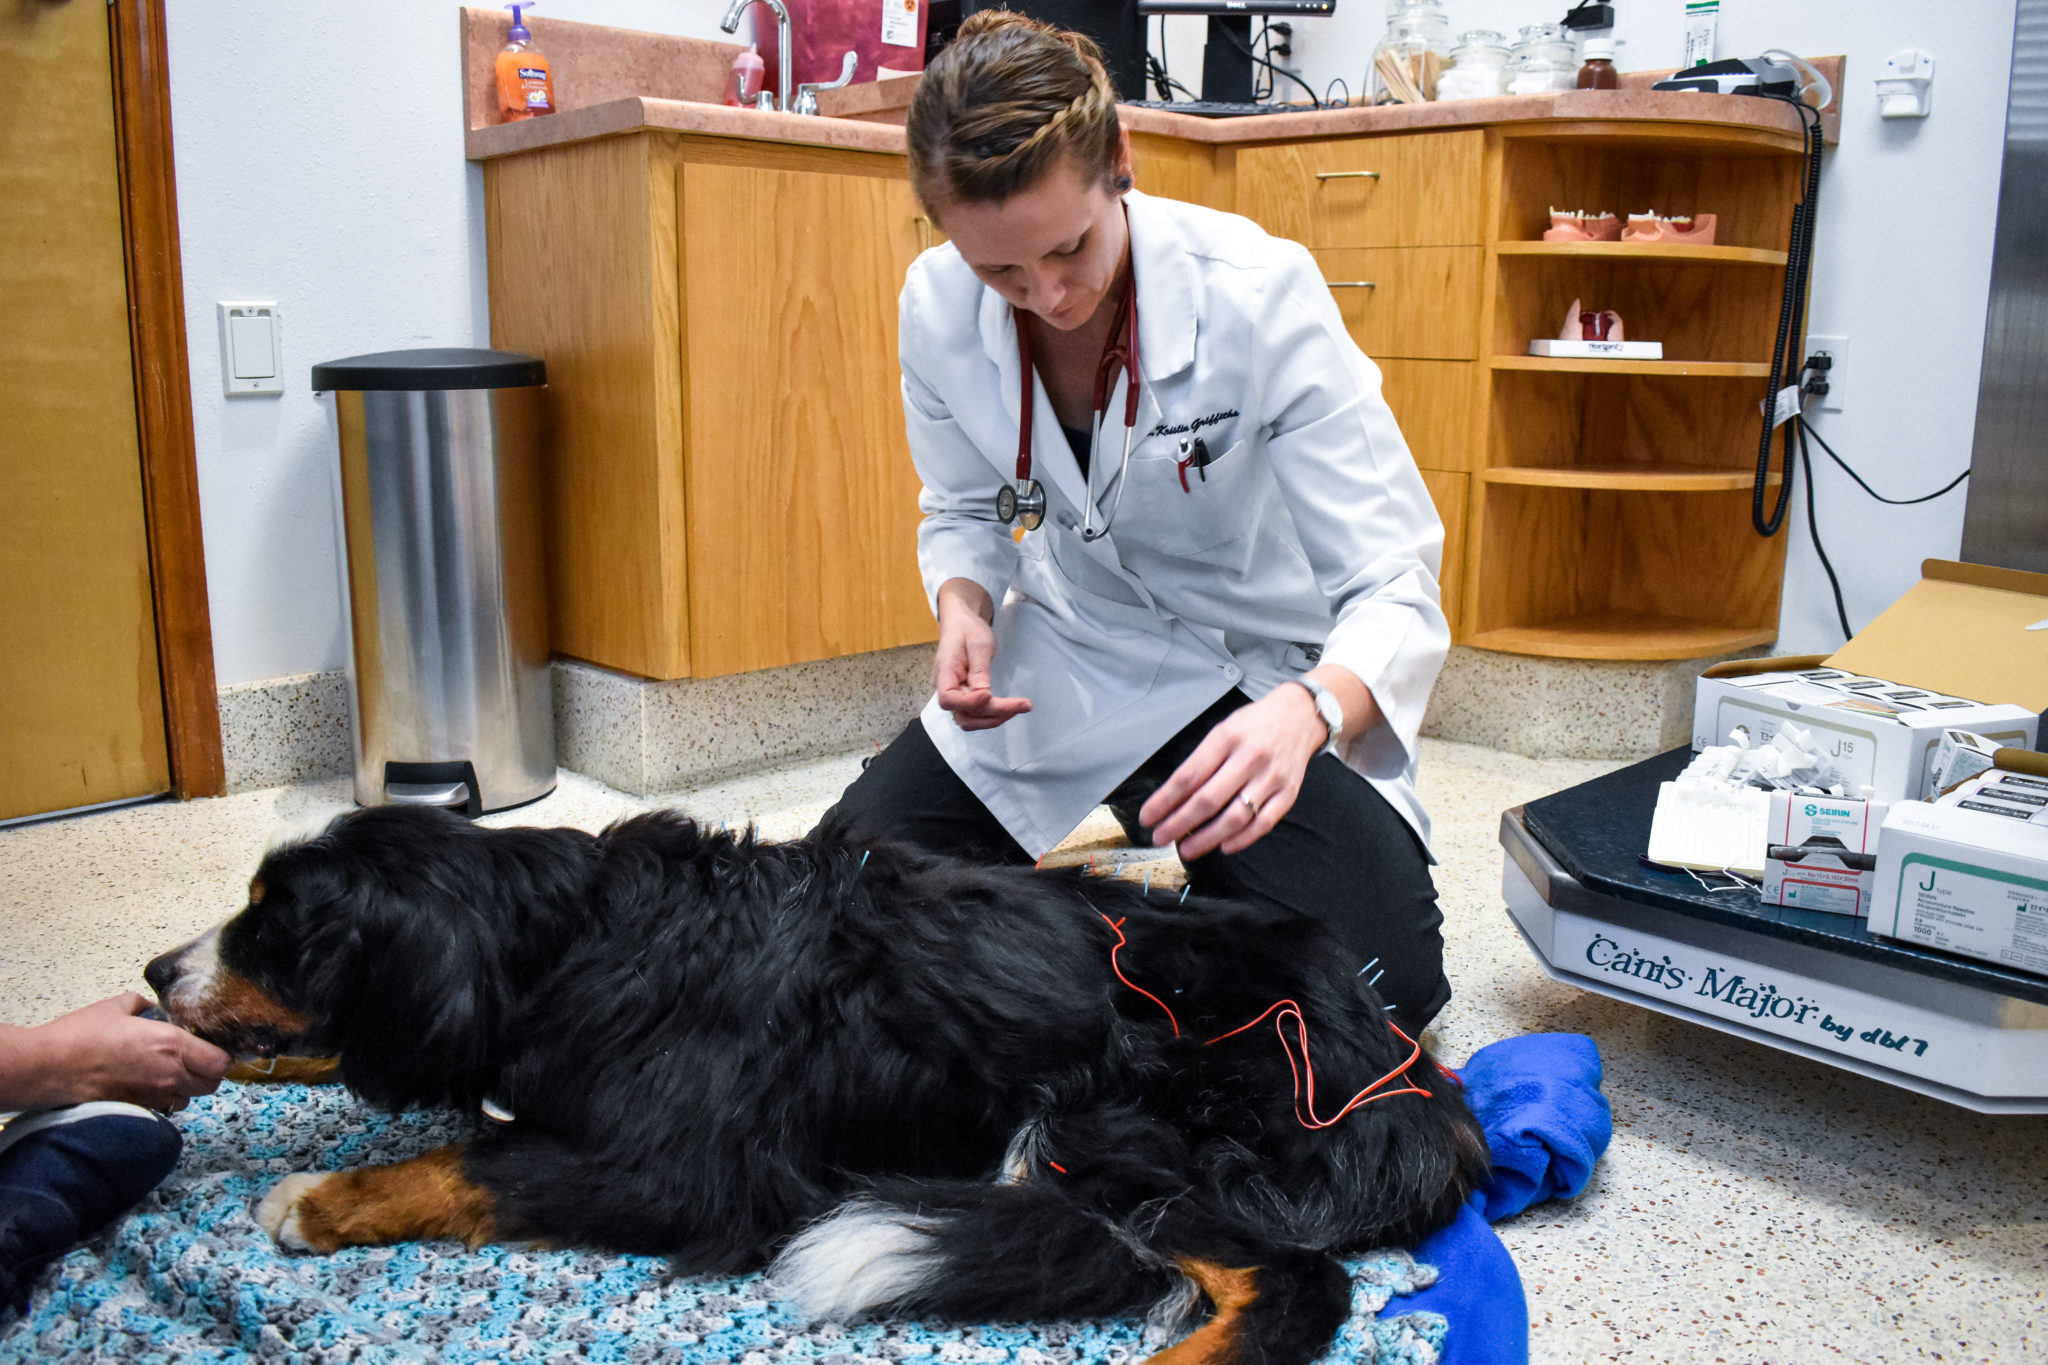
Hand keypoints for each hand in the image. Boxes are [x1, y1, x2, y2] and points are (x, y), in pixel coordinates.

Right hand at [0, 993, 231, 1112]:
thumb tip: (148, 1007)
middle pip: (211, 1085)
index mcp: (172, 1045)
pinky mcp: (135, 1108)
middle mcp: (169, 1074)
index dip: (221, 1057)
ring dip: (186, 1089)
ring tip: (170, 1073)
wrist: (48, 1067)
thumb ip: (141, 1005)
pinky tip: (149, 1085)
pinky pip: (163, 1108)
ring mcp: (152, 1095)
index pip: (220, 1063)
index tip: (213, 1048)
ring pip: (188, 1100)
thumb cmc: (81, 1035)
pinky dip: (164, 1100)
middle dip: (208, 1074)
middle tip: (196, 1060)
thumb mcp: (116, 1007)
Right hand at [932, 579, 1031, 731]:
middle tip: (1020, 705)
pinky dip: (994, 714)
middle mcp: (946, 688)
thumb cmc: (967, 629)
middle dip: (992, 715)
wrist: (962, 623)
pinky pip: (976, 713)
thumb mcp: (978, 644)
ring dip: (995, 718)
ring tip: (1020, 707)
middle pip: (963, 715)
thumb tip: (984, 696)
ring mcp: (955, 694)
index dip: (969, 703)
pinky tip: (1011, 707)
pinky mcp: (965, 696)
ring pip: (970, 719)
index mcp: (944, 672)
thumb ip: (980, 671)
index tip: (989, 695)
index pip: (948, 698)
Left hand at [1140, 684, 1327, 859]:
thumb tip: (1173, 799)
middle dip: (1179, 823)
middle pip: (1208, 800)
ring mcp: (1271, 777)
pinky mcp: (1289, 793)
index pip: (1188, 776)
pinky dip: (1242, 839)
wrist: (1299, 716)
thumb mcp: (1222, 731)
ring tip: (1187, 848)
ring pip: (1235, 817)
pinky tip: (1224, 846)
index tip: (1148, 817)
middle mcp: (1249, 757)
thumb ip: (1200, 762)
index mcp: (1226, 738)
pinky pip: (1263, 823)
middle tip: (1161, 837)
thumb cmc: (1254, 725)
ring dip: (1207, 838)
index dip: (1164, 801)